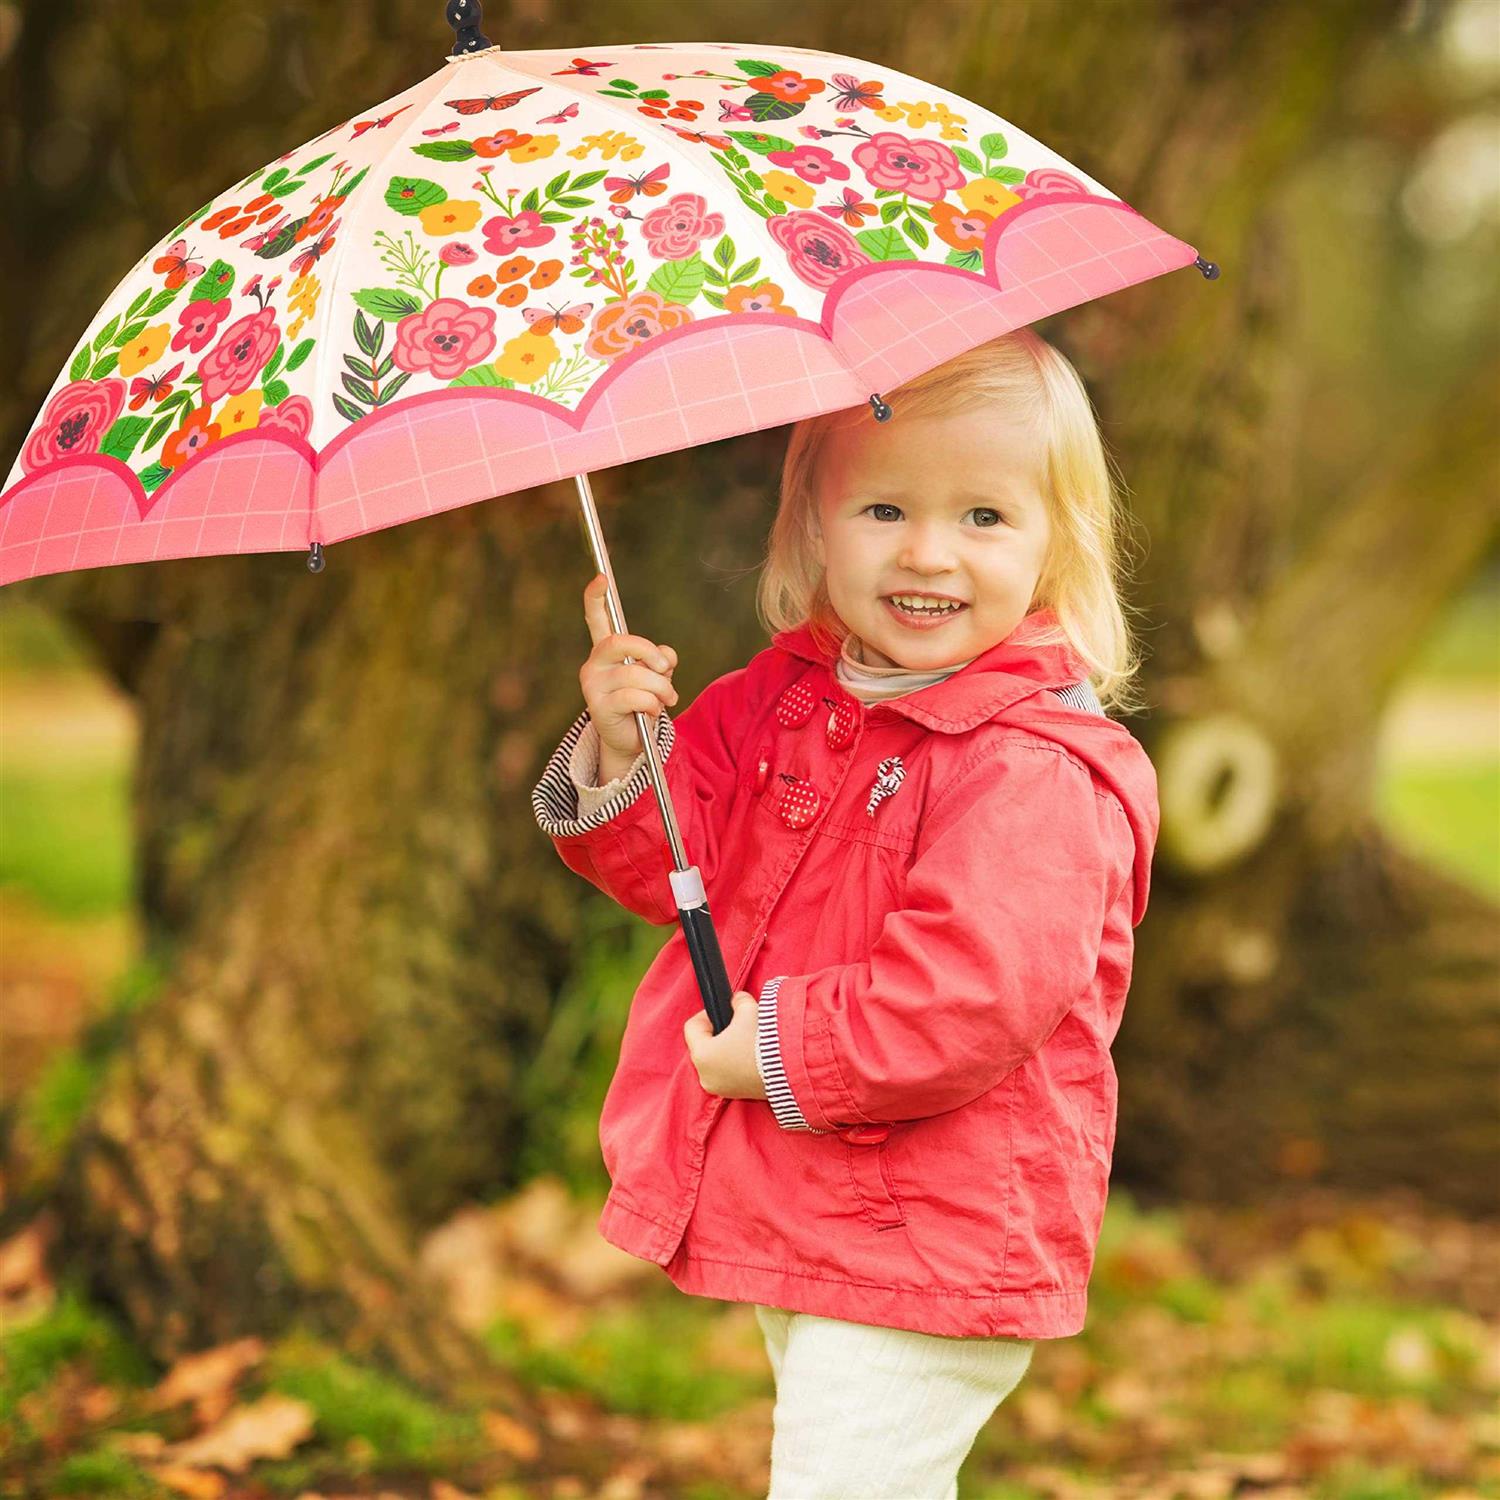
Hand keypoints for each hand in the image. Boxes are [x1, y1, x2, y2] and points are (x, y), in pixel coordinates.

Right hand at [580, 573, 678, 774]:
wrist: (631, 740)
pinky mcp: (599, 706)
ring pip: (635, 674)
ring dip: (661, 688)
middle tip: (666, 669)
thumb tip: (666, 656)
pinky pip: (634, 697)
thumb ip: (662, 659)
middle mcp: (594, 664)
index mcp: (607, 651)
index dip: (596, 598)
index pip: (597, 619)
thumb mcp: (657, 675)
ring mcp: (593, 685)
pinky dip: (652, 704)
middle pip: (621, 642)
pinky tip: (653, 711)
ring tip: (668, 699)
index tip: (601, 578)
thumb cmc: (643, 701)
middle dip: (650, 653)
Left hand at [684, 992, 767, 1100]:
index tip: (725, 1010)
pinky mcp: (736, 1095)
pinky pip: (729, 1074)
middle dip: (719, 1032)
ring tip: (748, 1040)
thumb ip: (738, 1001)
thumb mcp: (748, 1010)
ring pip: (716, 1061)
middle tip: (738, 1024)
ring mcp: (720, 1088)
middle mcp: (705, 1076)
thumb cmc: (762, 1041)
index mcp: (701, 1055)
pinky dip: (737, 1063)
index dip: (707, 1014)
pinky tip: (753, 1055)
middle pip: (704, 1045)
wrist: (790, 1071)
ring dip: (728, 1049)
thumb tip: (737, 1001)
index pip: (692, 1027)